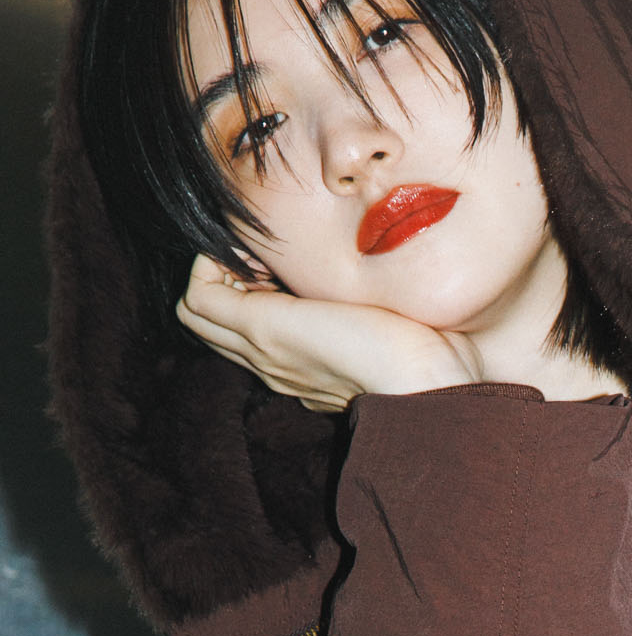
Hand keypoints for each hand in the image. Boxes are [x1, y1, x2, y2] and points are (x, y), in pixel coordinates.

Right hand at [176, 255, 480, 410]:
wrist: (430, 383)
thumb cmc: (428, 355)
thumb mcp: (392, 328)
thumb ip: (373, 310)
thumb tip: (384, 279)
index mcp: (303, 367)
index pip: (249, 333)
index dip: (253, 290)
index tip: (287, 266)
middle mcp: (275, 364)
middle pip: (212, 323)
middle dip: (228, 279)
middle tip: (268, 257)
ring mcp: (264, 349)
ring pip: (198, 311)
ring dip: (219, 271)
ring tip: (263, 254)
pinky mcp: (264, 330)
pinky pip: (199, 295)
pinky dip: (213, 264)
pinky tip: (258, 252)